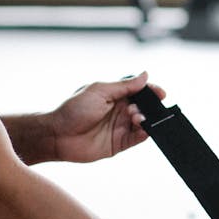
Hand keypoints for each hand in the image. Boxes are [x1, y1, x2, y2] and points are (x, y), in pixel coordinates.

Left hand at [49, 71, 164, 161]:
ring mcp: (120, 127)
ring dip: (144, 119)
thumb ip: (124, 85)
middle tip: (139, 108)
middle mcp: (120, 110)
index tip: (160, 93)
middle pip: (144, 107)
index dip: (151, 91)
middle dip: (148, 106)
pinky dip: (144, 133)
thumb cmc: (73, 110)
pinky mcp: (119, 143)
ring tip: (135, 118)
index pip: (139, 90)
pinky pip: (137, 138)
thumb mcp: (99, 91)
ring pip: (143, 122)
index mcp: (115, 95)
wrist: (57, 135)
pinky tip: (142, 129)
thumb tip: (145, 75)